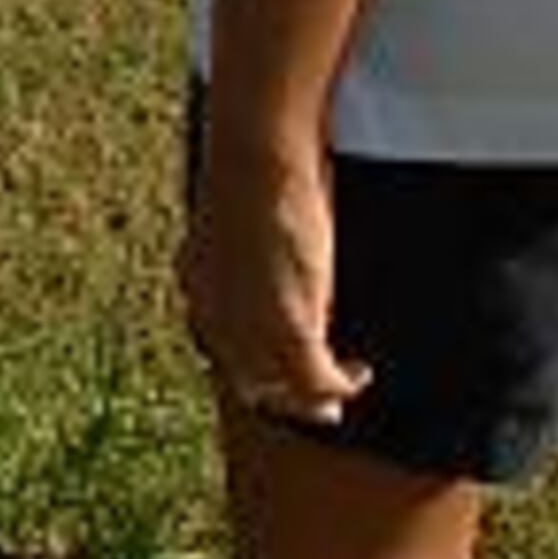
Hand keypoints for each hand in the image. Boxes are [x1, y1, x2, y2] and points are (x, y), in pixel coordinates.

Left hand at [179, 127, 370, 427]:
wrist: (257, 155)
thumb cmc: (252, 167)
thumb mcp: (241, 213)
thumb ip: (248, 243)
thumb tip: (274, 243)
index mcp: (196, 283)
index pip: (221, 343)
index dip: (254, 361)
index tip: (280, 366)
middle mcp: (214, 315)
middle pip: (249, 378)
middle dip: (284, 394)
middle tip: (321, 403)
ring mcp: (250, 328)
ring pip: (284, 389)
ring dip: (315, 397)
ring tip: (343, 394)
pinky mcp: (290, 330)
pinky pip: (318, 379)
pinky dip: (341, 383)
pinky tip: (361, 373)